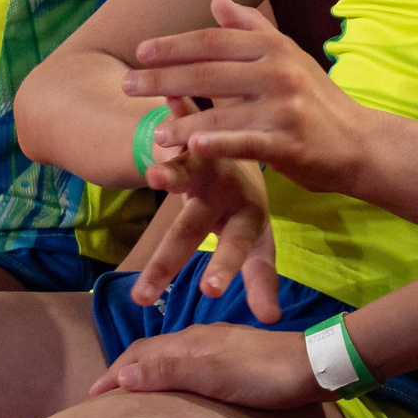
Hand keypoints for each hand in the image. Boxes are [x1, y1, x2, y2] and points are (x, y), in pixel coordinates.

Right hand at [88, 321, 324, 407]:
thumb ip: (171, 371)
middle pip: (151, 352)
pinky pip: (186, 362)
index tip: (93, 395)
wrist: (311, 366)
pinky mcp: (231, 357)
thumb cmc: (263, 373)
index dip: (115, 372)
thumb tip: (123, 375)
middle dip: (124, 369)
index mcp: (191, 341)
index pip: (140, 352)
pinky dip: (168, 373)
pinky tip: (176, 386)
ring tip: (132, 392)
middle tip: (105, 396)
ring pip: (169, 356)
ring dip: (145, 371)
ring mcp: (217, 346)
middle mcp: (199, 338)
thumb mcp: (215, 374)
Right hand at [125, 95, 279, 321]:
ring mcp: (207, 160)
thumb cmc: (240, 201)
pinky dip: (178, 107)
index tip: (208, 292)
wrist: (242, 143)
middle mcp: (226, 191)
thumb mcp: (252, 236)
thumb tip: (271, 321)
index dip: (225, 268)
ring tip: (156, 175)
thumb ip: (259, 276)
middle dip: (172, 257)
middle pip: (195, 228)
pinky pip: (186, 117)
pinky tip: (170, 97)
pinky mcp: (193, 130)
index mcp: (246, 217)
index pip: (236, 250)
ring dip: (172, 173)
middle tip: (146, 289)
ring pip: (186, 172)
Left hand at [126, 0, 371, 196]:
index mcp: (273, 47)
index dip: (174, 46)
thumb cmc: (318, 99)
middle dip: (162, 78)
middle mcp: (278, 71)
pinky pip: (247, 142)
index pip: (213, 41)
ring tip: (153, 132)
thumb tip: (216, 0)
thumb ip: (251, 28)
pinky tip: (193, 148)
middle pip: (209, 72)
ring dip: (182, 123)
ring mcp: (285, 107)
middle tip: (126, 85)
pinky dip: (219, 144)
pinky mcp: (290, 143)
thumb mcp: (288, 56)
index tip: (140, 51)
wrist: (361, 142)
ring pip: (222, 113)